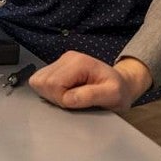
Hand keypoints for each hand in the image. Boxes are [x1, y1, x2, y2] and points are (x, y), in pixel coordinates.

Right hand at [28, 51, 152, 110]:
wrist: (122, 84)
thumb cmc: (119, 90)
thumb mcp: (113, 95)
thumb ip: (91, 96)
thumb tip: (68, 98)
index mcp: (79, 62)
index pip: (52, 84)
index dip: (61, 99)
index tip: (76, 102)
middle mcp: (68, 58)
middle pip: (42, 81)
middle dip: (54, 97)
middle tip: (73, 100)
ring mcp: (61, 61)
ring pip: (38, 81)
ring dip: (51, 94)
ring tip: (70, 97)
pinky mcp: (57, 68)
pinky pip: (41, 81)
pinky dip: (49, 91)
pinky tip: (64, 93)